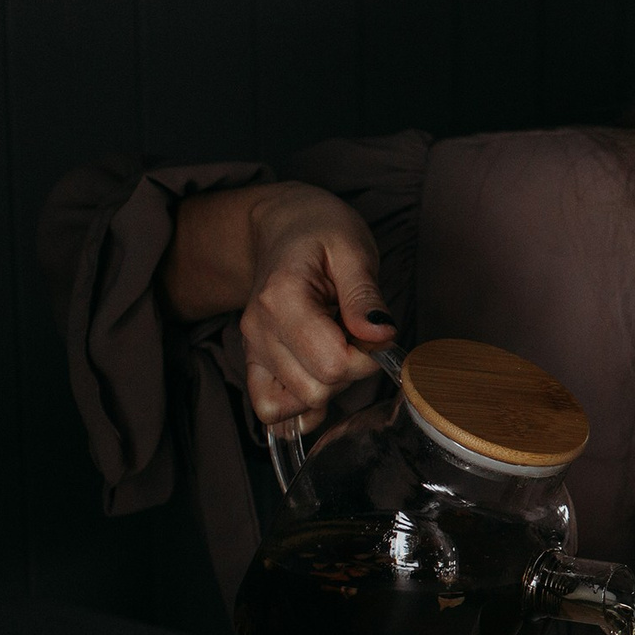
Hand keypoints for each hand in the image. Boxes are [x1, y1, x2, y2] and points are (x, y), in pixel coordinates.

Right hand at [224, 184, 393, 431]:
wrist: (284, 227)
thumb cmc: (321, 232)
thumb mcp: (353, 250)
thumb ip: (365, 296)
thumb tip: (381, 335)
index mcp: (282, 299)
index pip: (333, 364)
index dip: (366, 358)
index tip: (374, 333)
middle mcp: (259, 329)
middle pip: (316, 389)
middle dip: (350, 373)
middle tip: (356, 337)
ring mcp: (252, 347)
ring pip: (298, 403)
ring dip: (329, 386)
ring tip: (336, 347)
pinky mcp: (253, 361)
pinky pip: (270, 408)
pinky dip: (299, 407)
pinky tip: (320, 380)